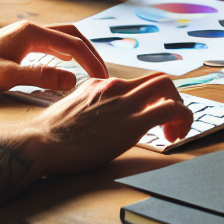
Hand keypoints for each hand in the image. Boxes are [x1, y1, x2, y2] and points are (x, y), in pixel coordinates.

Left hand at [0, 21, 108, 98]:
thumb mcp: (5, 77)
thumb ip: (39, 77)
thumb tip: (72, 80)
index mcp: (31, 33)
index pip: (73, 44)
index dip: (91, 62)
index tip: (103, 81)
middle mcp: (30, 30)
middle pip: (72, 35)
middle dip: (91, 53)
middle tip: (103, 74)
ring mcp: (23, 37)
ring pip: (61, 40)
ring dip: (79, 53)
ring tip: (91, 72)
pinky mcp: (17, 46)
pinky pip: (50, 46)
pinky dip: (65, 56)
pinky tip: (66, 70)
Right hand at [15, 74, 194, 175]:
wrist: (41, 143)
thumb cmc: (49, 136)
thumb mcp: (71, 111)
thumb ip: (89, 109)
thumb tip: (97, 121)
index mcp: (100, 84)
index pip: (135, 84)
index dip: (148, 101)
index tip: (149, 120)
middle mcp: (115, 86)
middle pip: (157, 80)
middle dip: (171, 99)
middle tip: (170, 124)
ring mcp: (124, 102)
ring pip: (168, 88)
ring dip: (180, 109)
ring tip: (176, 132)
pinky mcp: (132, 122)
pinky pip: (171, 109)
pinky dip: (183, 119)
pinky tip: (176, 137)